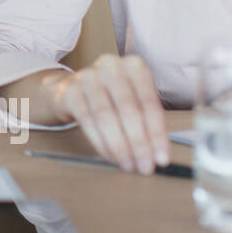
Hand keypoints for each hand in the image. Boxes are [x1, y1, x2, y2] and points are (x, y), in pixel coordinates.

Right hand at [47, 54, 169, 173]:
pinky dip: (100, 142)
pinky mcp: (70, 90)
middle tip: (144, 166)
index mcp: (135, 66)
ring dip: (119, 146)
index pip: (149, 103)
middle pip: (129, 109)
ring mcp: (88, 76)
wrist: (71, 89)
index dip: (157, 134)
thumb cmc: (111, 97)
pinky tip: (110, 156)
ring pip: (107, 116)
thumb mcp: (134, 100)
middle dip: (139, 143)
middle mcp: (111, 66)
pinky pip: (87, 120)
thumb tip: (158, 155)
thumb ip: (148, 124)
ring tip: (128, 164)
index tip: (161, 158)